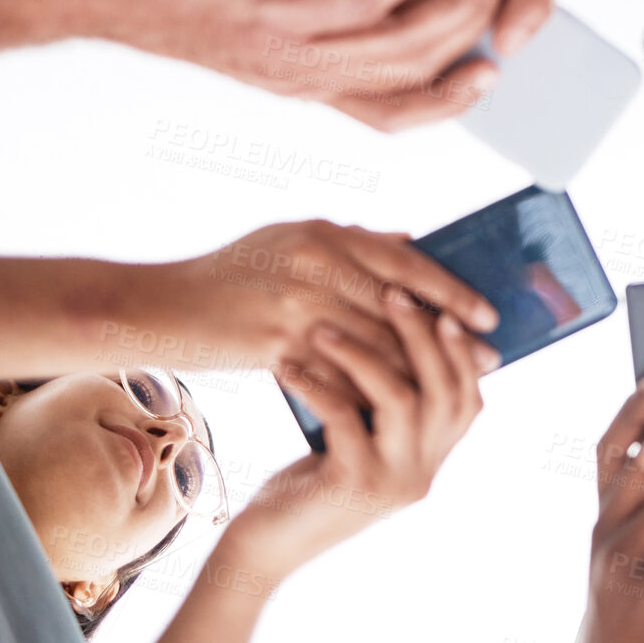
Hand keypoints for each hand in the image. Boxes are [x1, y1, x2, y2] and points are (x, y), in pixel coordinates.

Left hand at [81, 0, 510, 128]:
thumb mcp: (265, 15)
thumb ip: (319, 17)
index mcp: (310, 85)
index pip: (399, 112)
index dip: (451, 99)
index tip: (495, 66)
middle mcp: (307, 80)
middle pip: (415, 75)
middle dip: (473, 32)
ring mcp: (289, 53)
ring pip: (400, 40)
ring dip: (456, 0)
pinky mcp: (269, 16)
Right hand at [135, 221, 497, 409]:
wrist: (154, 309)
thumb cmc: (227, 277)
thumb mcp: (288, 241)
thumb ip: (351, 243)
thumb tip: (412, 241)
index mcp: (323, 231)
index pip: (405, 261)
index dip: (451, 290)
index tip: (488, 314)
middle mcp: (314, 258)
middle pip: (400, 304)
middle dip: (449, 335)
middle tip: (490, 358)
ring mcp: (294, 301)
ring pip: (376, 343)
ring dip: (422, 369)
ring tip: (457, 389)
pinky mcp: (274, 343)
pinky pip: (339, 373)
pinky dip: (374, 392)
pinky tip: (401, 411)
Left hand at [223, 297, 495, 577]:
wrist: (268, 544)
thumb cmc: (311, 479)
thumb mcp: (360, 438)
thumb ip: (387, 402)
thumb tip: (396, 328)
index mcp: (431, 459)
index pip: (469, 398)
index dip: (460, 352)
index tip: (440, 306)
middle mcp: (423, 473)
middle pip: (444, 392)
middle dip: (421, 336)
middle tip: (392, 295)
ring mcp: (392, 482)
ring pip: (402, 400)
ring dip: (364, 354)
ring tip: (325, 327)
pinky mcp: (353, 486)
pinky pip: (345, 418)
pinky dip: (319, 384)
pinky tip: (289, 365)